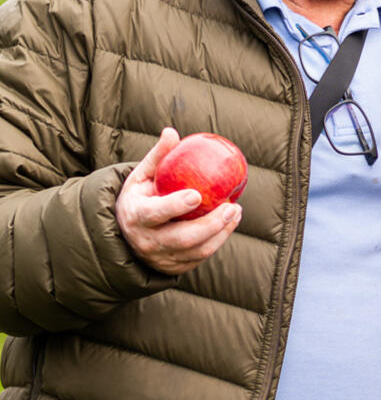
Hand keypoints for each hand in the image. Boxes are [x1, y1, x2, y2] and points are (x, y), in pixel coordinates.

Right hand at [115, 128, 241, 274]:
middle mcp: (147, 241)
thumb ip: (157, 157)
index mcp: (136, 217)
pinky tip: (230, 223)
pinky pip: (201, 256)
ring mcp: (162, 258)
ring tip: (235, 212)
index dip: (175, 207)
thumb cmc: (139, 199)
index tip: (196, 195)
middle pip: (182, 238)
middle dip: (210, 224)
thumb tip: (172, 132)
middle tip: (232, 206)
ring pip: (197, 251)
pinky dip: (218, 240)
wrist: (126, 235)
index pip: (154, 214)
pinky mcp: (176, 267)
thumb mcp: (140, 178)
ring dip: (221, 233)